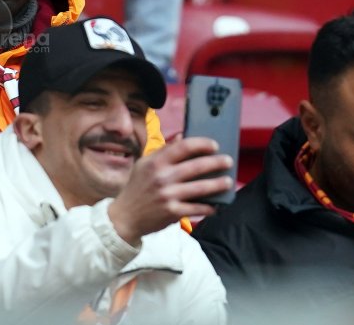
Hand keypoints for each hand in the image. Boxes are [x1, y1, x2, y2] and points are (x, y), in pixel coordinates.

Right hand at [107, 136, 233, 245]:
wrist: (125, 217)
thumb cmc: (137, 187)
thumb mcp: (144, 165)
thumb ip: (163, 151)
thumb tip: (182, 136)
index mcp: (155, 162)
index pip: (183, 147)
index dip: (202, 144)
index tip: (214, 145)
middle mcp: (162, 177)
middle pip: (197, 166)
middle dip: (217, 162)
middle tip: (228, 161)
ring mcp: (168, 195)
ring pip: (201, 188)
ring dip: (219, 184)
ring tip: (228, 181)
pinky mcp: (173, 212)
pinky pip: (198, 208)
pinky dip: (210, 207)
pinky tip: (216, 205)